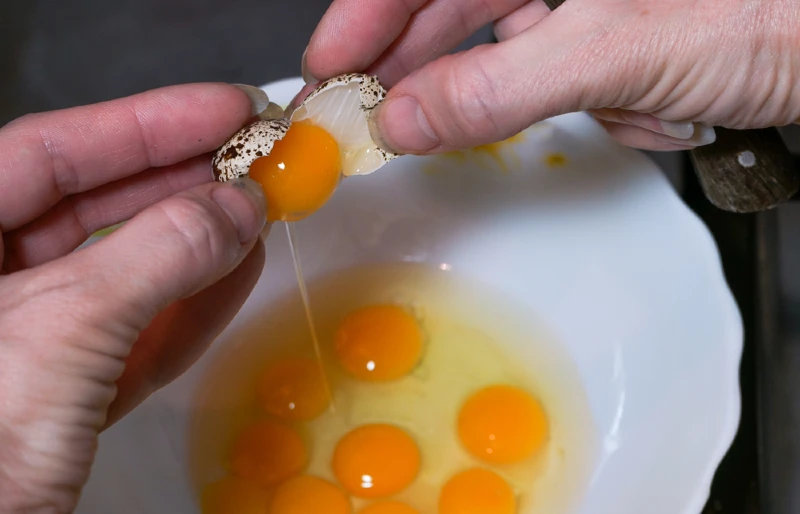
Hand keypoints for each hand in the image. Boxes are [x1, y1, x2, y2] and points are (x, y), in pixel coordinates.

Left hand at [0, 83, 268, 512]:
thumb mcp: (63, 328)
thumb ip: (155, 256)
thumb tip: (237, 208)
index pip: (51, 153)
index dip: (148, 123)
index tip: (228, 108)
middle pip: (93, 207)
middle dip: (182, 181)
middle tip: (256, 157)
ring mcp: (27, 343)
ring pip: (123, 272)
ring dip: (199, 243)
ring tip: (262, 210)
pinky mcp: (64, 396)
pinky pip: (135, 335)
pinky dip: (191, 307)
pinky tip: (239, 273)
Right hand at [303, 0, 798, 152]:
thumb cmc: (760, 16)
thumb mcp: (609, 50)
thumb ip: (496, 86)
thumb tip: (404, 118)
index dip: (367, 15)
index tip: (329, 66)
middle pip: (456, 11)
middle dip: (429, 69)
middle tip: (375, 114)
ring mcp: (586, 3)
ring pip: (515, 57)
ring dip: (551, 99)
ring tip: (598, 109)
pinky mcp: (610, 40)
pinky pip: (565, 81)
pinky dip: (604, 109)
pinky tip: (652, 109)